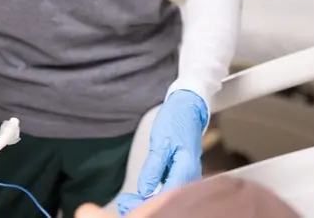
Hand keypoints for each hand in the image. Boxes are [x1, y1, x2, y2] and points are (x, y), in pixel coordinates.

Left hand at [116, 90, 207, 214]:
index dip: (145, 204)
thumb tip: (145, 191)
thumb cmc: (175, 121)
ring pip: (167, 196)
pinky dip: (154, 194)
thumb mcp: (161, 142)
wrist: (188, 108)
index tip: (126, 203)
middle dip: (144, 205)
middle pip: (167, 200)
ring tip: (127, 202)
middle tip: (123, 204)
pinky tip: (140, 196)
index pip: (165, 196)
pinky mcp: (182, 174)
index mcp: (186, 170)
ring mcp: (187, 176)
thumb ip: (154, 168)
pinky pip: (168, 189)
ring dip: (148, 202)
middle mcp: (190, 177)